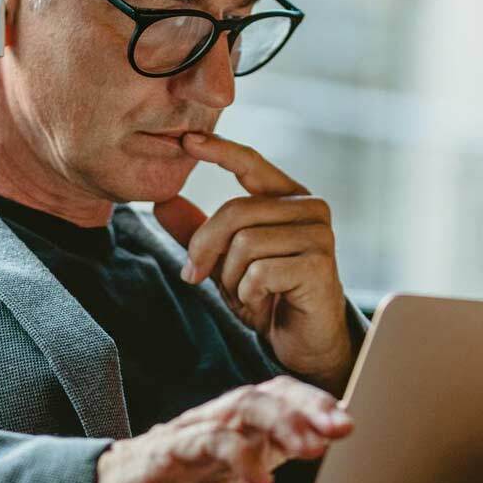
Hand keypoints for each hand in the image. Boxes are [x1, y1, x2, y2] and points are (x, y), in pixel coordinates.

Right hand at [94, 376, 352, 482]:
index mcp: (243, 443)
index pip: (289, 409)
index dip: (322, 413)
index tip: (356, 430)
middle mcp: (223, 430)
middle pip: (273, 395)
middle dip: (312, 407)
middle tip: (345, 427)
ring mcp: (195, 436)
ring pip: (244, 406)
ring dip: (282, 420)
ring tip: (312, 443)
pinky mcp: (166, 453)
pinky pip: (205, 441)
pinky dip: (236, 453)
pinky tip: (259, 475)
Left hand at [154, 132, 354, 394]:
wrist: (303, 342)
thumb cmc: (268, 296)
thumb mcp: (224, 261)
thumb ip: (198, 231)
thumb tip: (163, 202)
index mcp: (287, 197)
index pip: (250, 163)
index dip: (219, 149)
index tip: (186, 140)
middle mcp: (309, 208)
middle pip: (235, 211)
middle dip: (205, 248)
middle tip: (194, 276)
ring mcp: (318, 234)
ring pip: (245, 243)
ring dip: (231, 278)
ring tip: (245, 294)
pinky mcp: (319, 264)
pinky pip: (260, 271)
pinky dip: (249, 294)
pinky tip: (263, 304)